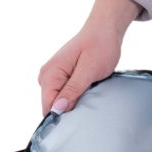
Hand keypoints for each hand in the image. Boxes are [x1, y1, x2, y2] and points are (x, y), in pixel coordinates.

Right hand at [38, 0, 142, 115]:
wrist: (104, 29)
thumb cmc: (99, 46)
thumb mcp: (88, 70)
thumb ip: (72, 90)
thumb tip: (57, 109)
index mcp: (50, 74)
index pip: (48, 106)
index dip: (61, 117)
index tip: (78, 121)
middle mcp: (47, 75)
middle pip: (52, 106)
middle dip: (68, 111)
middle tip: (88, 108)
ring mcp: (53, 76)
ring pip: (59, 102)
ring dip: (73, 104)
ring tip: (89, 96)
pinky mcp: (62, 77)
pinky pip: (64, 94)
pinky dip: (75, 97)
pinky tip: (87, 93)